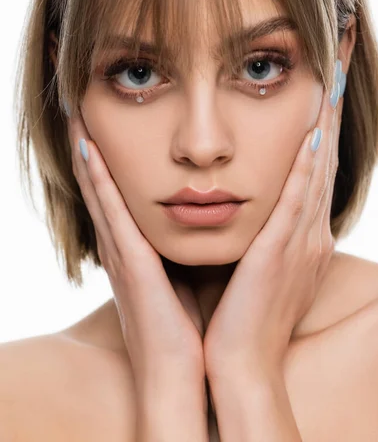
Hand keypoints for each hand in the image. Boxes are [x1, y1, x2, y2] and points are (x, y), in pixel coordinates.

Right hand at [65, 106, 205, 387]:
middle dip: (87, 144)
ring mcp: (119, 251)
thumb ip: (182, 245)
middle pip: (97, 183)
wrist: (181, 373)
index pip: (113, 193)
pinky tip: (88, 147)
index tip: (101, 122)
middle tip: (78, 105)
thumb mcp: (182, 275)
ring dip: (85, 150)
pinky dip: (96, 176)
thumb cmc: (186, 325)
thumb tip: (202, 217)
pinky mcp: (128, 260)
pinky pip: (109, 209)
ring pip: (97, 188)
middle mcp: (119, 244)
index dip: (103, 158)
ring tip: (75, 112)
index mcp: (133, 247)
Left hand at [203, 81, 342, 379]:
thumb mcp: (258, 264)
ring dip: (325, 124)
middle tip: (341, 63)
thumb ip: (262, 231)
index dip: (323, 124)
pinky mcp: (282, 253)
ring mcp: (301, 242)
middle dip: (333, 109)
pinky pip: (298, 202)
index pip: (317, 168)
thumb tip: (252, 205)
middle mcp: (311, 233)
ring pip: (318, 171)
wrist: (241, 363)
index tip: (324, 85)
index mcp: (304, 236)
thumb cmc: (243, 312)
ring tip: (333, 80)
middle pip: (325, 159)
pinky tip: (311, 133)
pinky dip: (306, 167)